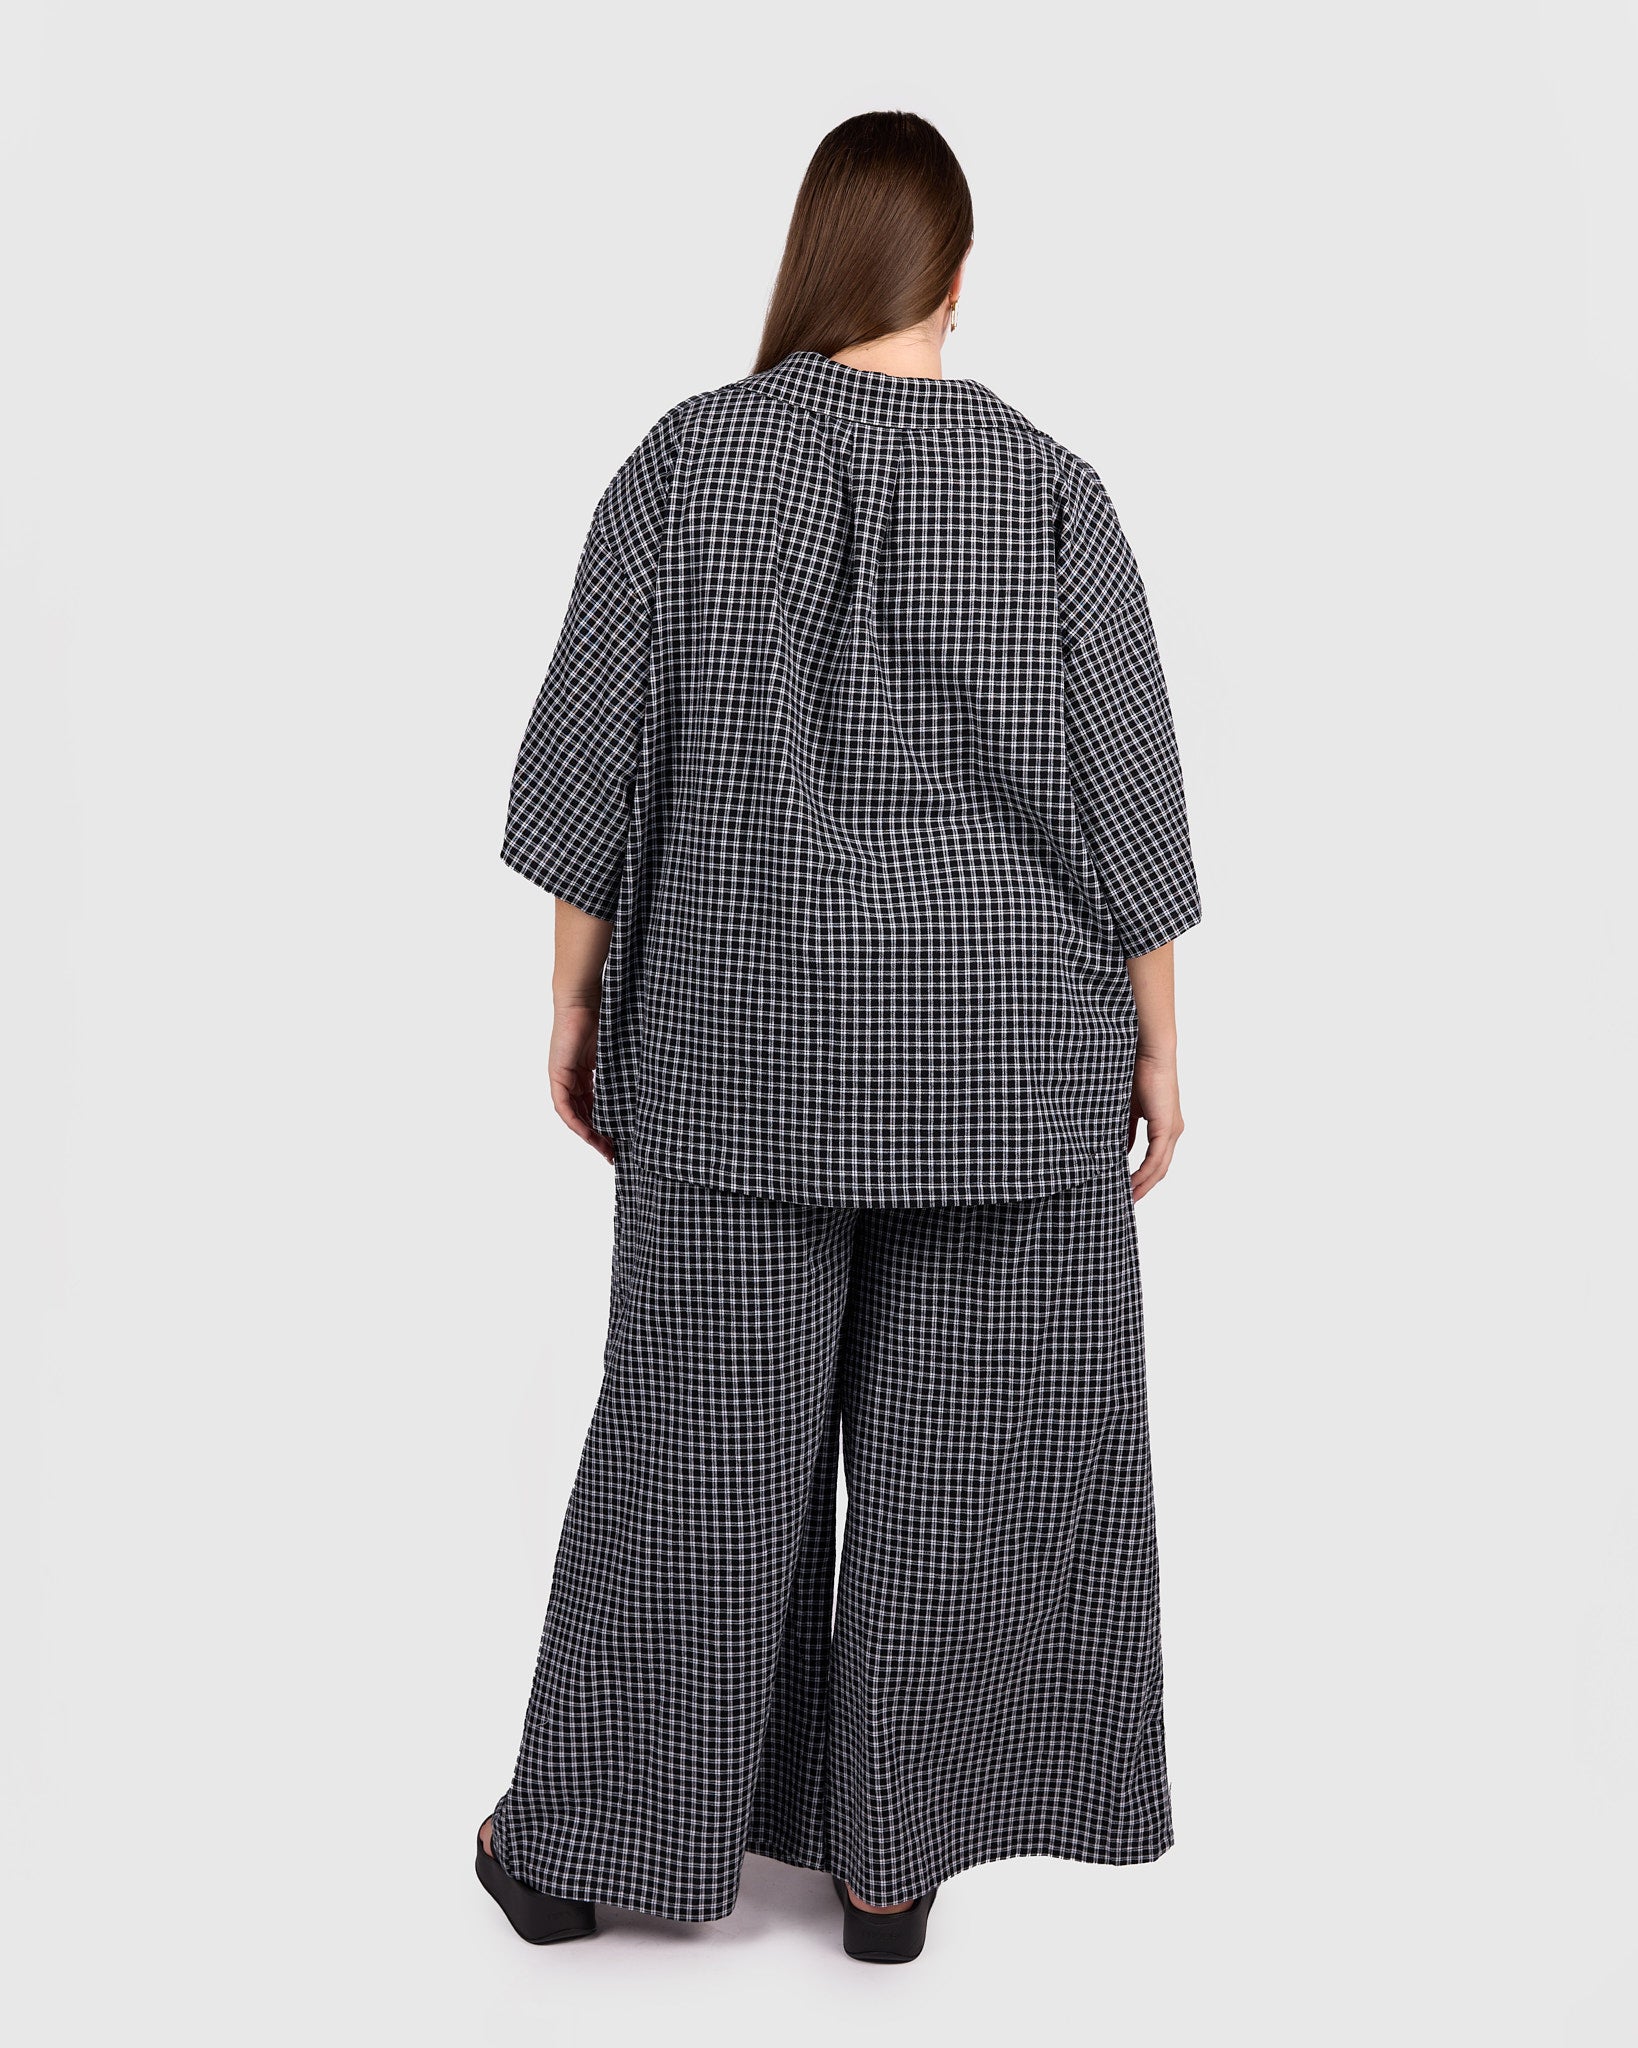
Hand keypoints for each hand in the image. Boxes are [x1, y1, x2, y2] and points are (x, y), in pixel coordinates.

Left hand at [549, 1000, 614, 1162]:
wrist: (585, 998)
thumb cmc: (604, 1016)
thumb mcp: (616, 1052)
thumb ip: (621, 1071)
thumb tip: (645, 1090)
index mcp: (585, 1072)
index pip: (593, 1105)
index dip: (604, 1125)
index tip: (618, 1140)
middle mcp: (572, 1077)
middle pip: (584, 1115)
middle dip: (598, 1136)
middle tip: (613, 1153)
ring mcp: (563, 1076)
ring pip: (574, 1115)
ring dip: (588, 1134)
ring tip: (605, 1149)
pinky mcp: (558, 1074)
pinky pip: (564, 1106)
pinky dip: (576, 1121)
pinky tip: (588, 1134)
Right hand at [1127, 1050, 1182, 1200]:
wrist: (1147, 1051)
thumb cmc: (1135, 1071)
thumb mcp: (1126, 1108)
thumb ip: (1124, 1129)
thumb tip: (1116, 1149)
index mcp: (1164, 1125)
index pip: (1155, 1159)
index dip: (1141, 1177)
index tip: (1125, 1188)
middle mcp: (1172, 1130)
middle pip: (1160, 1169)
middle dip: (1143, 1187)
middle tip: (1125, 1201)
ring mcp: (1172, 1130)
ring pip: (1159, 1167)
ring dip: (1143, 1185)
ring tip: (1126, 1198)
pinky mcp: (1166, 1127)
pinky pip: (1155, 1158)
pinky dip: (1143, 1173)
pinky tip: (1130, 1183)